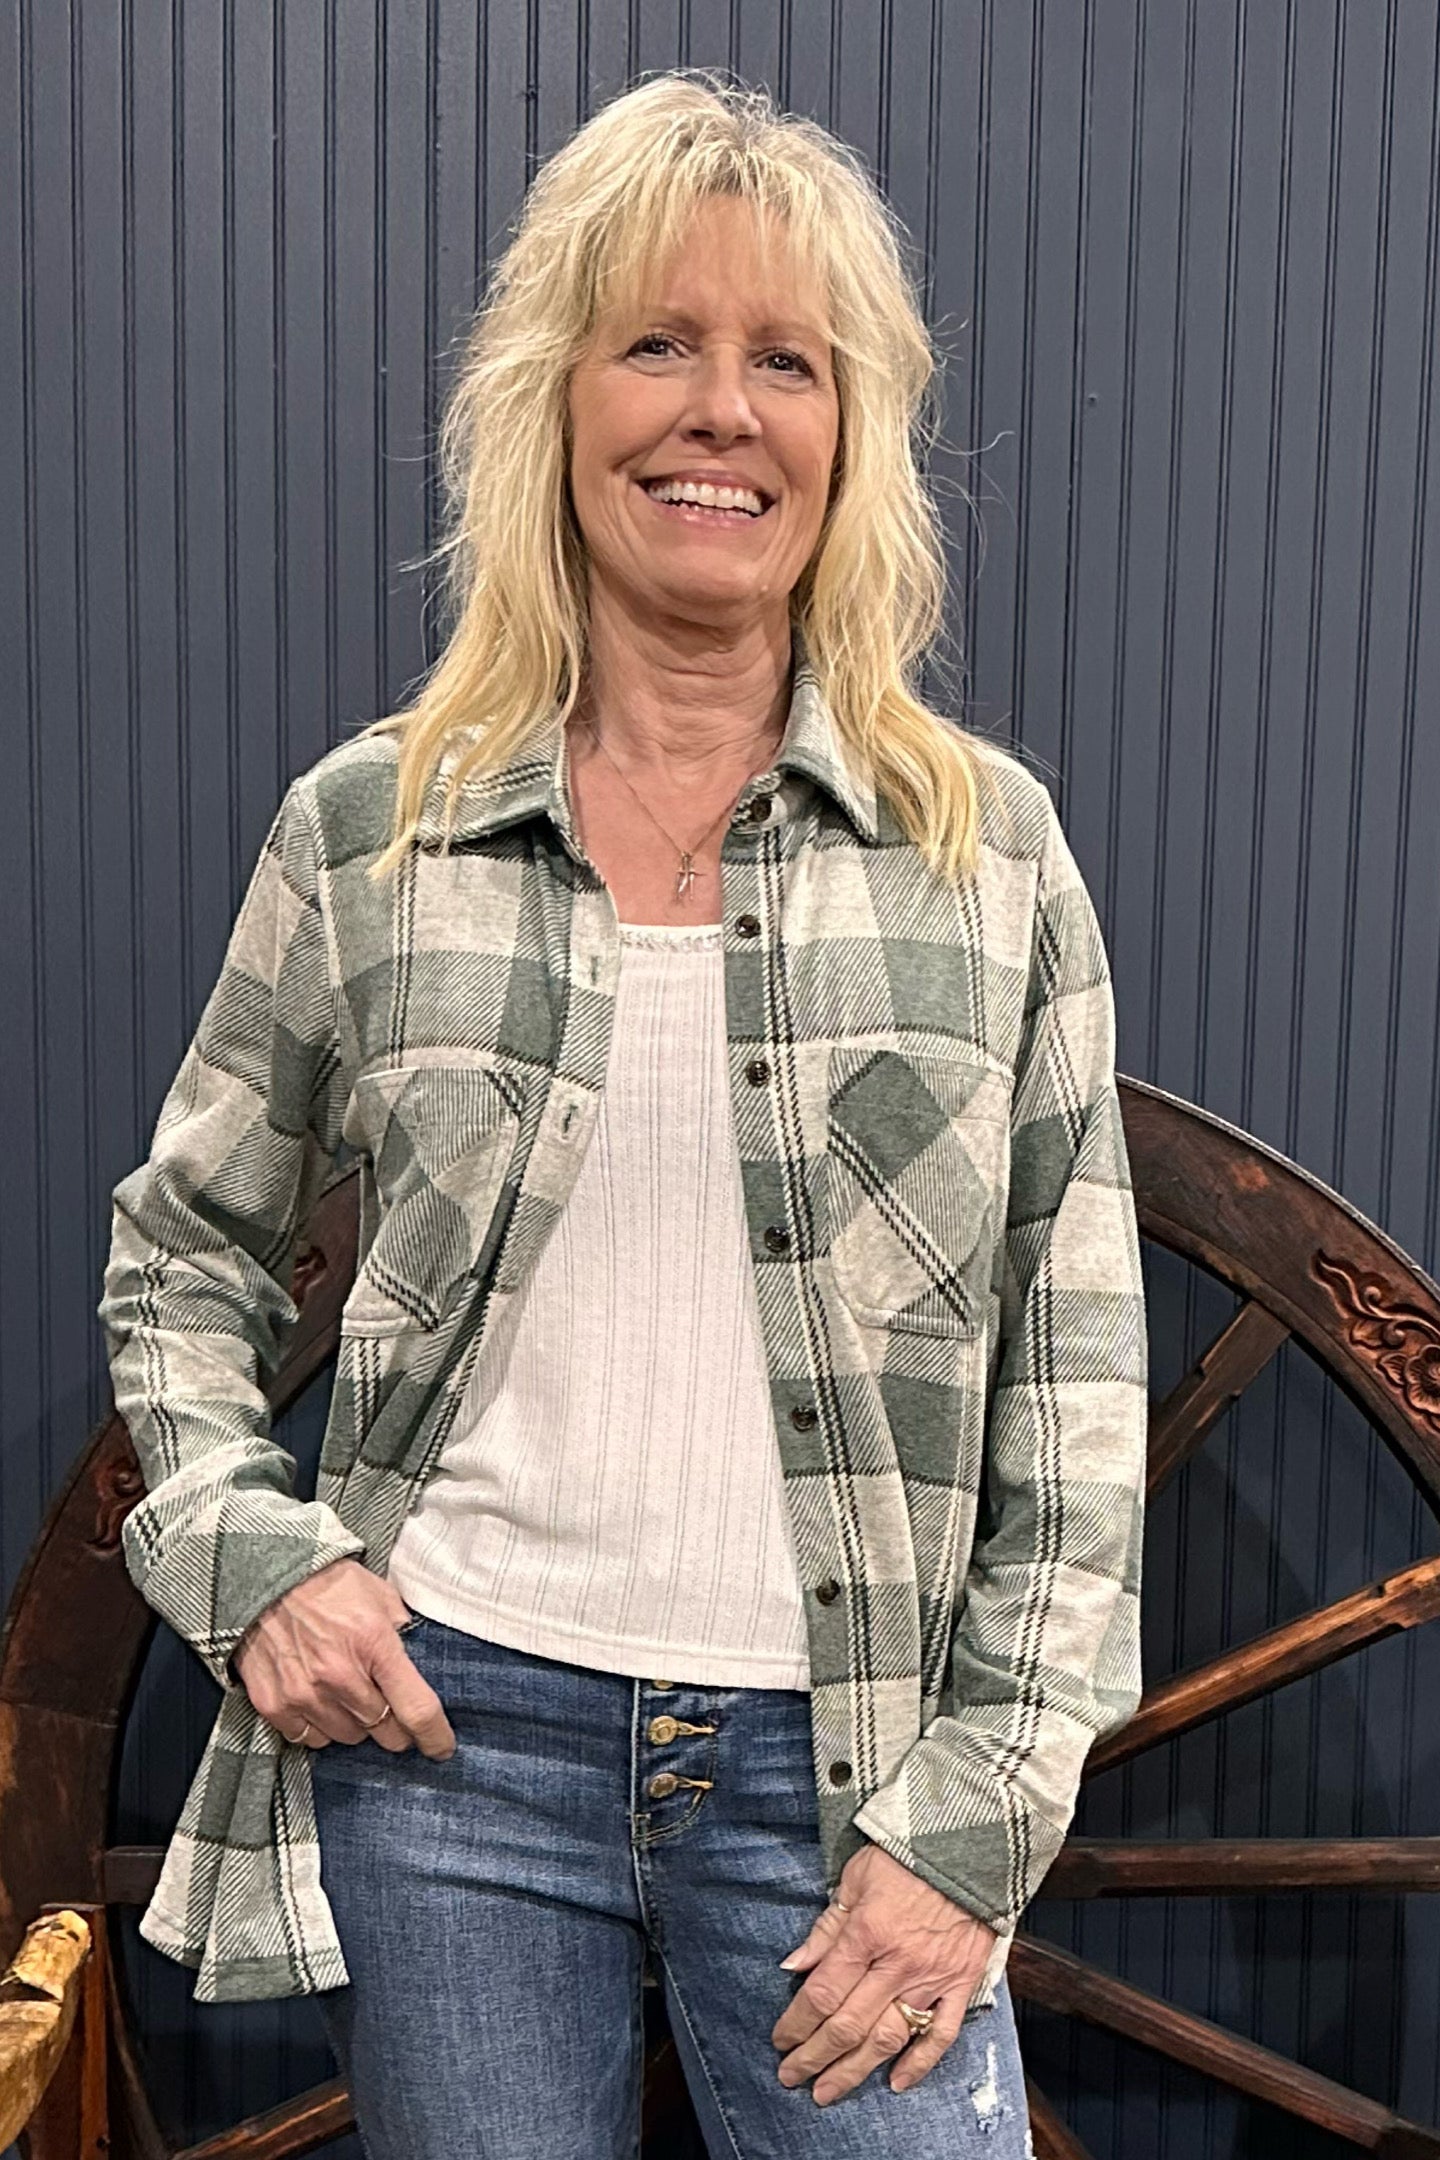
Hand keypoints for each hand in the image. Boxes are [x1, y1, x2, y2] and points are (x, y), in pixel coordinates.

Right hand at [232, 1558, 455, 1759]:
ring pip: (347, 1738)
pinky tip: (319, 1701)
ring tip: (348, 1694)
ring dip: (356, 1724)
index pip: (416, 1709)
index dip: (435, 1736)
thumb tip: (417, 1660)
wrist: (264, 1576)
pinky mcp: (274, 1704)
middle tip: (390, 1709)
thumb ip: (402, 1629)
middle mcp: (340, 1676)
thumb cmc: (327, 1582)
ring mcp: (304, 1694)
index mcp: (375, 1645)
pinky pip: (309, 1738)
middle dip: (395, 1726)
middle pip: (384, 1732)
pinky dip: (319, 1726)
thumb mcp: (380, 1593)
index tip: (442, 1748)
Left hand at [771, 1844, 995, 2104]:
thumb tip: (794, 1966)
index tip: (780, 2040)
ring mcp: (932, 1978)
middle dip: (814, 2057)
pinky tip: (897, 2083)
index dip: (796, 2023)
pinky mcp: (962, 1983)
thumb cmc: (906, 1855)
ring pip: (888, 2039)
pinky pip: (942, 2034)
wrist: (970, 1845)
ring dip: (854, 2071)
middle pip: (848, 2026)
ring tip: (828, 2091)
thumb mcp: (855, 1878)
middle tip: (792, 2076)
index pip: (822, 1993)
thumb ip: (826, 1927)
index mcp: (867, 1933)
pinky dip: (921, 2064)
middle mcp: (898, 1964)